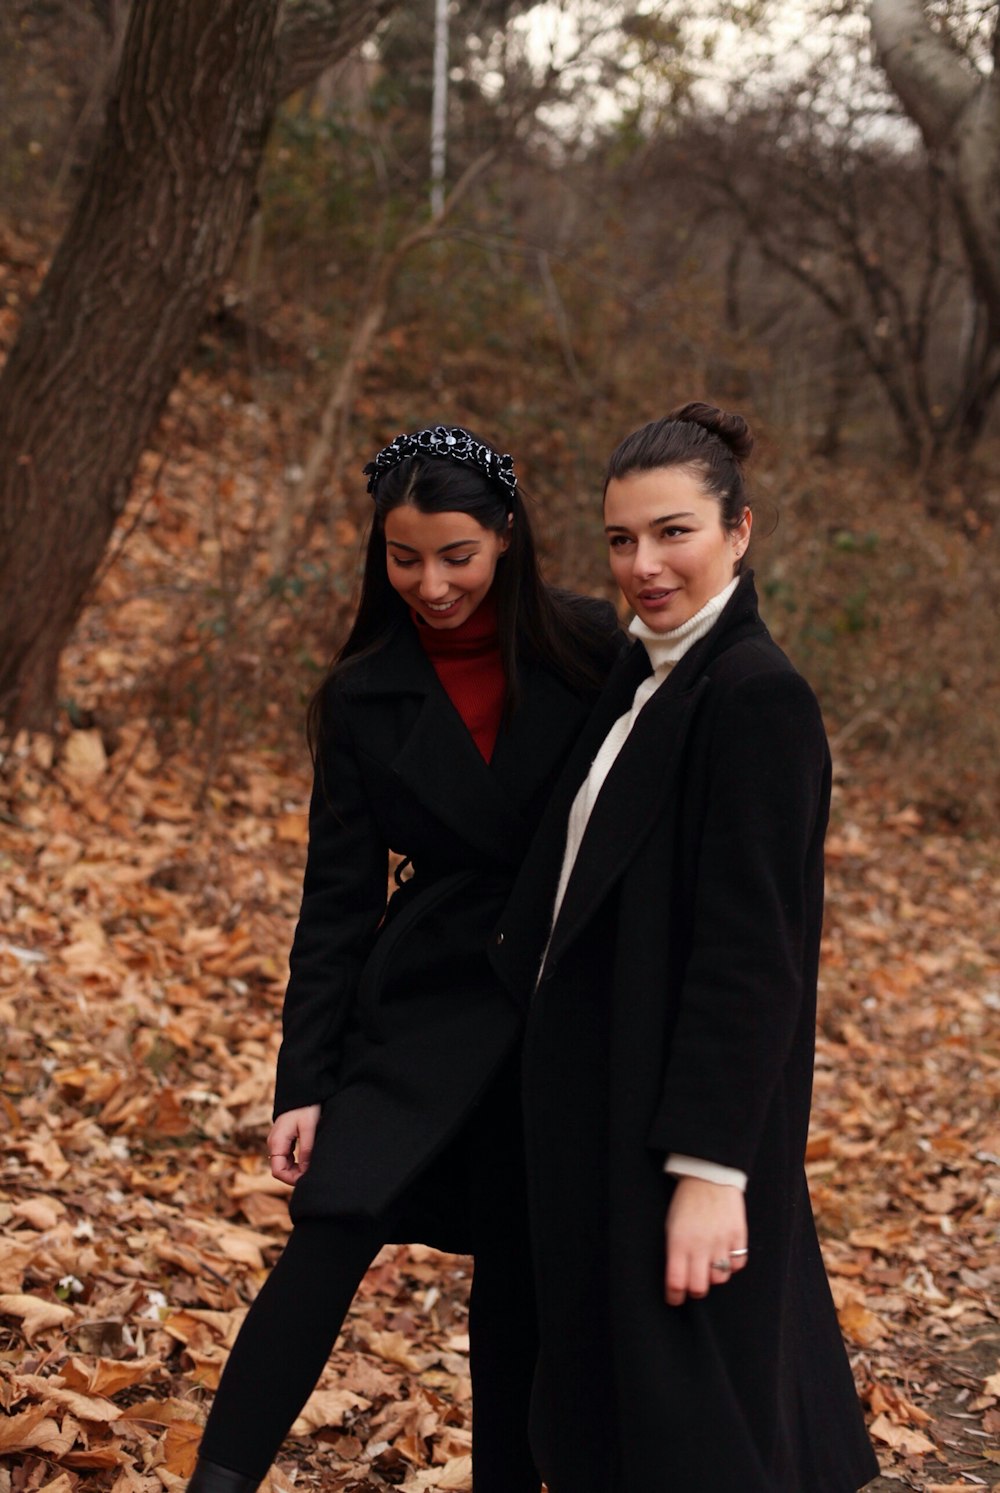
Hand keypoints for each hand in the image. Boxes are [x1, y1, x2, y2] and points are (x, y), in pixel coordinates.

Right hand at [267, 1104, 319, 1185]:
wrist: (303, 1090)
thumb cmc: (306, 1107)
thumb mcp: (309, 1128)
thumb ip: (306, 1150)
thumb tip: (306, 1171)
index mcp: (277, 1142)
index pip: (278, 1171)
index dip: (291, 1179)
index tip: (307, 1179)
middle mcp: (274, 1143)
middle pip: (280, 1169)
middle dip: (295, 1175)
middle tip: (312, 1175)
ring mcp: (278, 1141)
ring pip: (284, 1164)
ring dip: (297, 1169)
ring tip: (313, 1168)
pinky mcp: (284, 1138)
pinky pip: (288, 1156)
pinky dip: (297, 1162)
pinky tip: (309, 1160)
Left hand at [664, 1176, 747, 1306]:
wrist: (709, 1176)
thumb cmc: (686, 1202)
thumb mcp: (671, 1226)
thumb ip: (675, 1252)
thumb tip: (678, 1278)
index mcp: (678, 1242)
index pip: (676, 1282)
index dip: (674, 1296)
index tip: (674, 1299)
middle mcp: (700, 1245)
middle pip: (699, 1287)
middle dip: (694, 1291)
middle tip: (693, 1286)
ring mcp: (721, 1241)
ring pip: (720, 1279)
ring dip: (713, 1276)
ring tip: (709, 1265)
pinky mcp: (738, 1236)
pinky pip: (738, 1265)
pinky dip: (732, 1265)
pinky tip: (725, 1255)